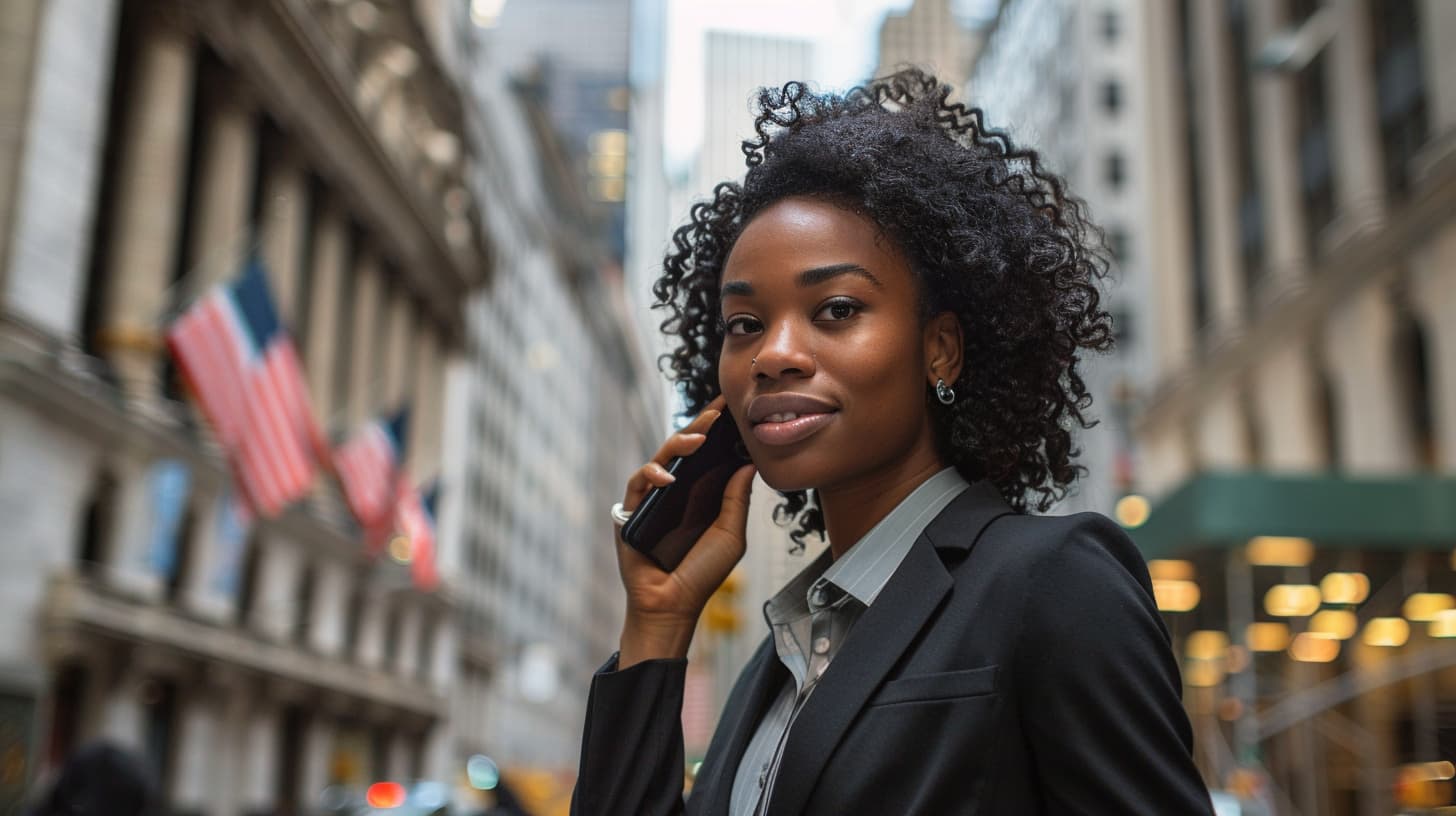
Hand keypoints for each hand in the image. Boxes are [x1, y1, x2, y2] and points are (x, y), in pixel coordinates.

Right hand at [614, 395, 755, 666]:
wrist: (673, 604)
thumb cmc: (702, 573)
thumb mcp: (730, 535)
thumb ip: (737, 500)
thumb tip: (748, 463)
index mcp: (701, 493)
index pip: (710, 455)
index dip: (719, 432)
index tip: (734, 407)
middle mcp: (677, 491)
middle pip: (686, 449)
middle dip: (701, 426)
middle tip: (718, 411)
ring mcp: (653, 498)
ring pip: (661, 458)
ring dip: (679, 444)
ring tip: (699, 439)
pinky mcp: (632, 510)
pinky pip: (638, 483)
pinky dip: (651, 476)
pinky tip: (668, 478)